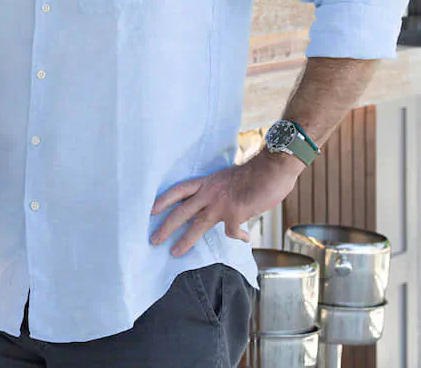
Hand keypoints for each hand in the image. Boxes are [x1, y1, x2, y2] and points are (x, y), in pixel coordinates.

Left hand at [150, 152, 302, 255]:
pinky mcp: (235, 214)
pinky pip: (232, 232)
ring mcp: (220, 204)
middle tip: (153, 239)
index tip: (150, 210)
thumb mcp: (229, 179)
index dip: (163, 200)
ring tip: (175, 252)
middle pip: (181, 211)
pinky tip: (245, 238)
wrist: (271, 169)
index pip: (178, 190)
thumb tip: (219, 202)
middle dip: (166, 227)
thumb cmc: (254, 172)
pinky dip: (239, 237)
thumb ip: (220, 191)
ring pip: (197, 225)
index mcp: (207, 182)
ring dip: (185, 240)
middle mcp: (209, 193)